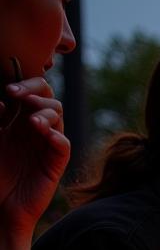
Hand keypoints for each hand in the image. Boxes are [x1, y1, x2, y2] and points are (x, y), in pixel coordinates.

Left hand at [0, 76, 69, 237]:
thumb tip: (4, 103)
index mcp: (16, 121)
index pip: (30, 92)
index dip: (23, 85)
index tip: (8, 92)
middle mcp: (33, 130)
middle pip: (48, 98)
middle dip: (35, 91)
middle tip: (19, 96)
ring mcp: (45, 146)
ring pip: (58, 116)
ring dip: (45, 112)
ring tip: (32, 121)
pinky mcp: (55, 164)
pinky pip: (64, 145)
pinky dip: (57, 136)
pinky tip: (44, 134)